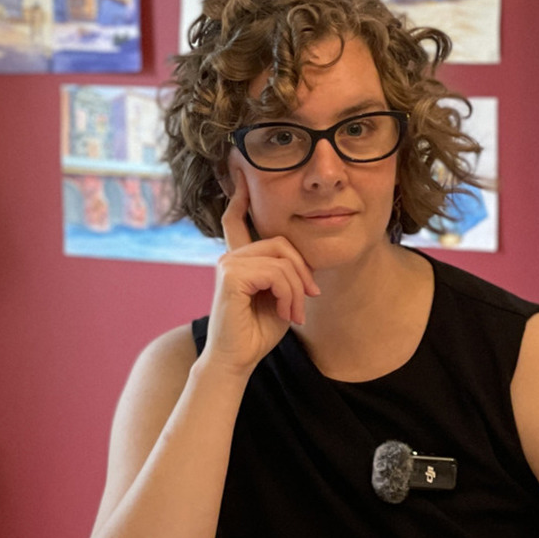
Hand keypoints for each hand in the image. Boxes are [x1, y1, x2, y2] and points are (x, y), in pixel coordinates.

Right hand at [201, 178, 318, 376]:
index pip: (236, 221)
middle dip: (302, 270)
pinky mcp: (230, 276)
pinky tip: (285, 313)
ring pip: (282, 259)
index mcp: (239, 260)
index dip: (240, 198)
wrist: (237, 362)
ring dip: (297, 289)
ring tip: (295, 313)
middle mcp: (230, 258)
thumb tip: (300, 260)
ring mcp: (228, 265)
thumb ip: (286, 274)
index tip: (242, 175)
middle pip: (281, 242)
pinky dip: (289, 295)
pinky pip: (276, 273)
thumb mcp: (280, 298)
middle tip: (310, 298)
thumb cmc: (257, 334)